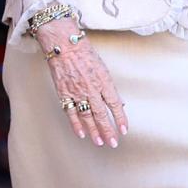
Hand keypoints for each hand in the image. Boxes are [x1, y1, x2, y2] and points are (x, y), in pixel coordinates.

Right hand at [35, 18, 126, 146]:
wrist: (63, 45)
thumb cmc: (84, 53)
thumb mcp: (103, 68)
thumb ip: (110, 87)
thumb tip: (120, 103)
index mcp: (103, 81)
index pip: (115, 104)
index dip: (120, 118)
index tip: (124, 130)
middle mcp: (91, 88)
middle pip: (101, 114)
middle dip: (108, 130)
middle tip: (113, 143)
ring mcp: (76, 92)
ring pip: (86, 116)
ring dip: (94, 131)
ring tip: (99, 142)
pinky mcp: (64, 93)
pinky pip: (70, 113)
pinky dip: (76, 124)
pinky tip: (82, 134)